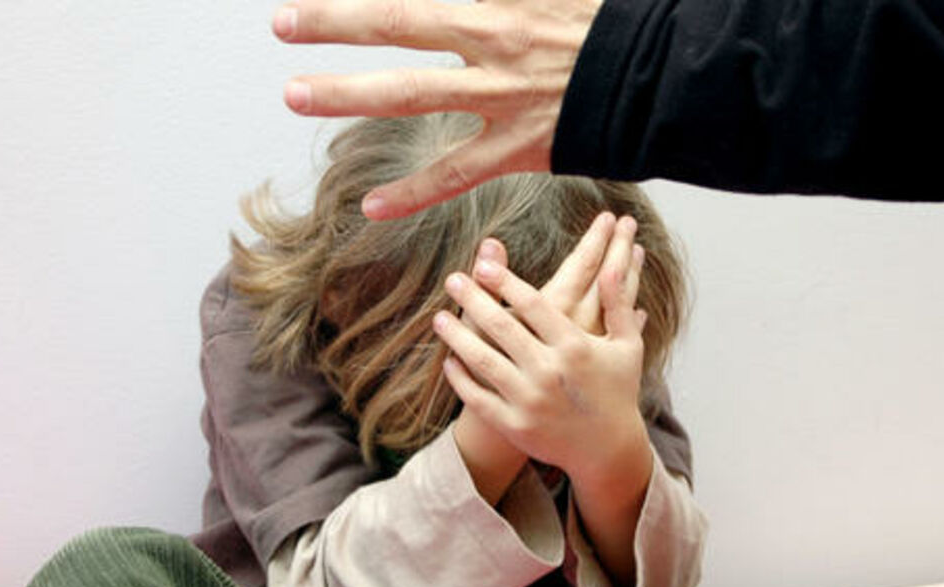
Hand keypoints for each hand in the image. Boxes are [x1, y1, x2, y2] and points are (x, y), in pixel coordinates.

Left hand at [272, 0, 600, 219]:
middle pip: (400, 29)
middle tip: (284, 26)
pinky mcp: (520, 149)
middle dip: (337, 27)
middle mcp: (494, 45)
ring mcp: (503, 99)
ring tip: (295, 95)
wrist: (660, 83)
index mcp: (501, 5)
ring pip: (413, 95)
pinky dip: (413, 193)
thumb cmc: (607, 30)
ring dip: (349, 94)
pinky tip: (370, 208)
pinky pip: (457, 174)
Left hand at [435, 216, 647, 487]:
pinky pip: (478, 399)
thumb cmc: (617, 390)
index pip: (533, 305)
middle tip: (452, 279)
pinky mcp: (515, 426)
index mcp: (576, 347)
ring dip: (457, 337)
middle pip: (502, 328)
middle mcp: (550, 372)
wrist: (608, 449)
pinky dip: (461, 379)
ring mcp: (530, 401)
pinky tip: (448, 360)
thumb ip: (618, 303)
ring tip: (439, 317)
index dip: (505, 282)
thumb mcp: (627, 345)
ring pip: (483, 362)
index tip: (482, 265)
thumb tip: (613, 263)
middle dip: (473, 300)